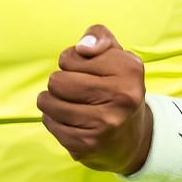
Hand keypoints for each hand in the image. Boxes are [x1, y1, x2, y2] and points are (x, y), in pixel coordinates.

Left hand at [36, 24, 151, 174]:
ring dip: (52, 101)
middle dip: (59, 82)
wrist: (133, 138)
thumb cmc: (117, 87)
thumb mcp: (116, 55)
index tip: (87, 72)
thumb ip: (99, 36)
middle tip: (76, 89)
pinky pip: (50, 123)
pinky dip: (54, 120)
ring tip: (70, 104)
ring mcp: (105, 124)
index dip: (72, 62)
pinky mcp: (88, 145)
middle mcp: (121, 98)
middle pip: (56, 81)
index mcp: (129, 70)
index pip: (69, 57)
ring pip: (48, 102)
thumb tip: (82, 47)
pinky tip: (71, 121)